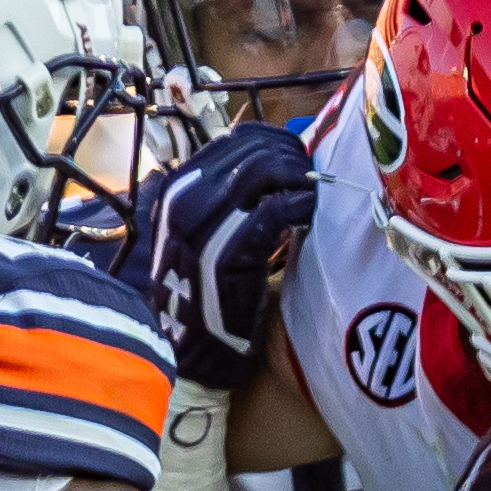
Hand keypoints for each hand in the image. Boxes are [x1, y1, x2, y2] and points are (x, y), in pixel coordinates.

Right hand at [130, 121, 314, 393]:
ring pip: (266, 170)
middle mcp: (184, 197)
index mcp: (178, 187)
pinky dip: (300, 205)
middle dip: (293, 159)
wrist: (194, 352)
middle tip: (313, 181)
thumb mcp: (206, 233)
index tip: (299, 161)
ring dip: (299, 178)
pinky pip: (275, 208)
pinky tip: (308, 216)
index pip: (237, 138)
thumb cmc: (208, 293)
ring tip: (310, 199)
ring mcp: (201, 222)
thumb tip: (277, 158)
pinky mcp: (226, 249)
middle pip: (255, 149)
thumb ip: (230, 195)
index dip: (278, 143)